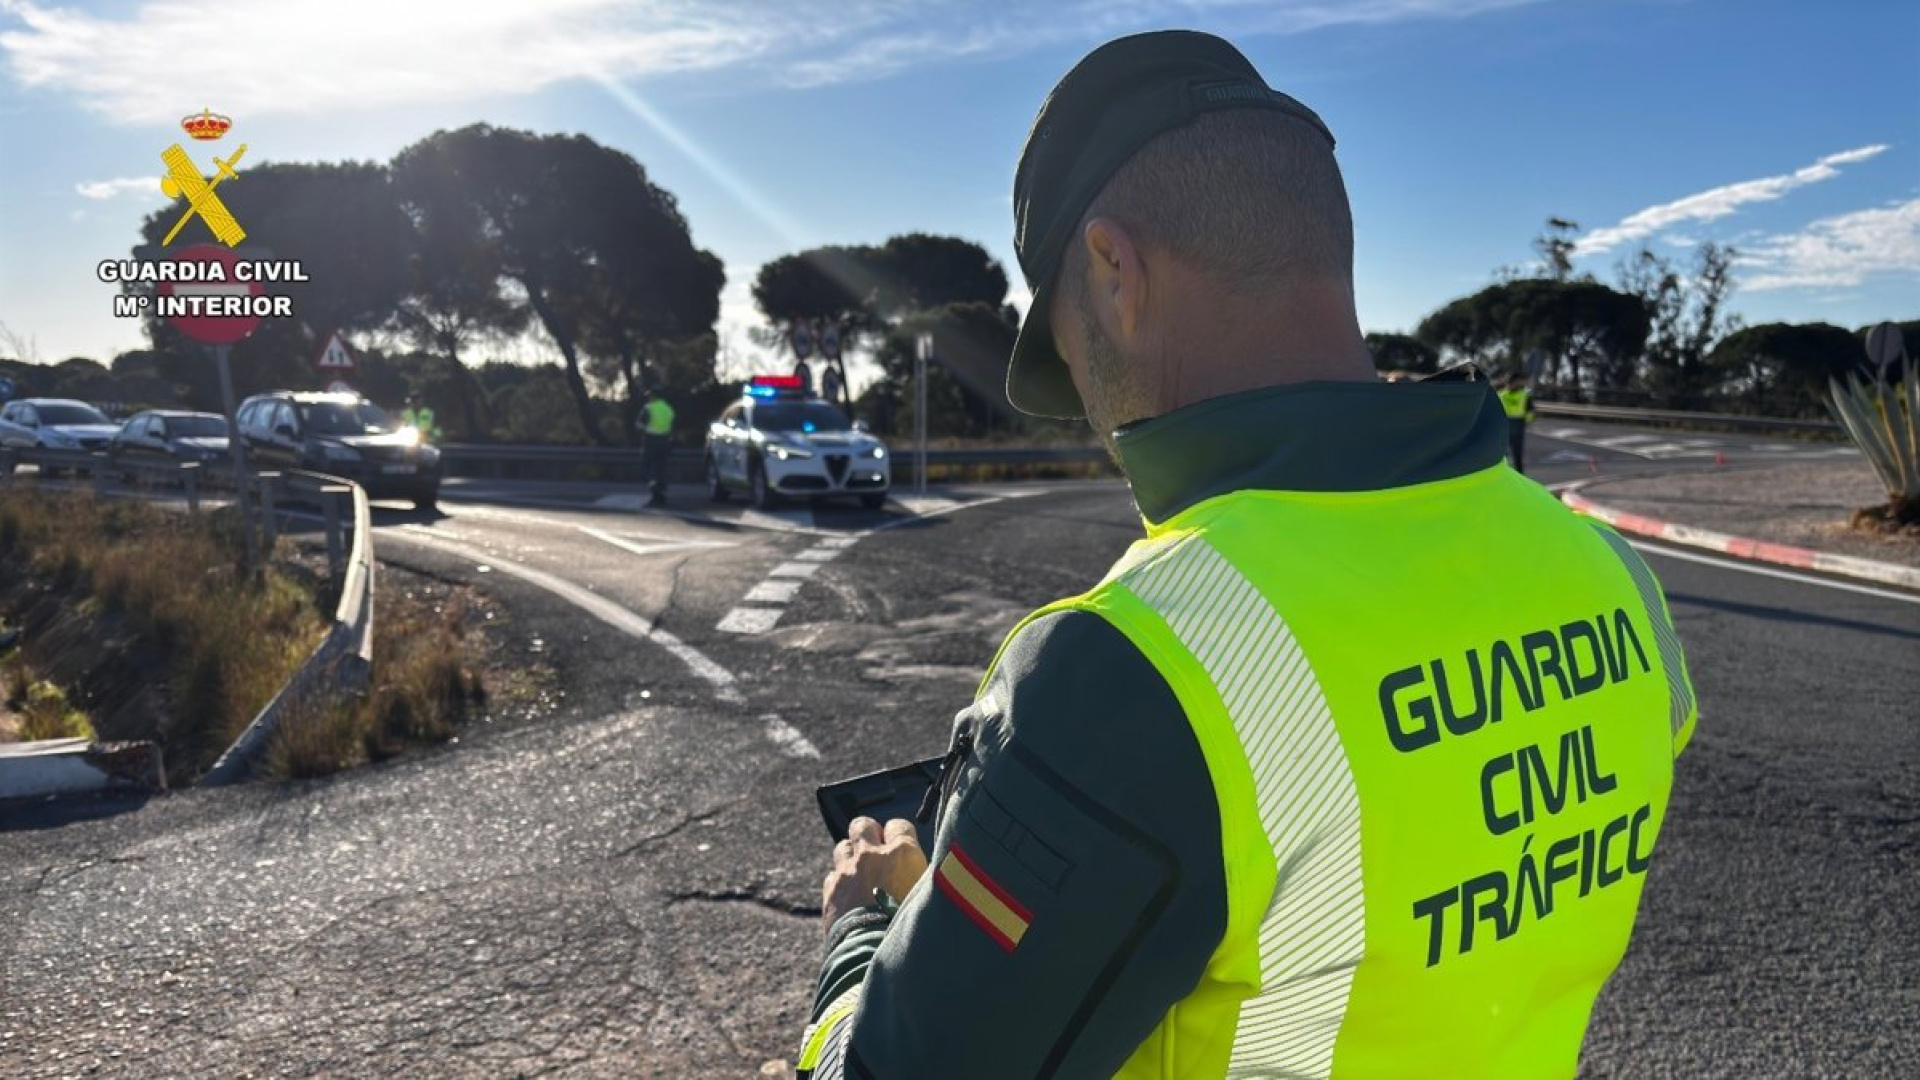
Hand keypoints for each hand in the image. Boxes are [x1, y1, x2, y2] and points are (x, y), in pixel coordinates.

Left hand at [821, 817, 928, 931]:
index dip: (901, 835)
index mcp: (901, 854)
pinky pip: (832, 875)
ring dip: (852, 855)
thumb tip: (934, 874)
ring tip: (862, 872)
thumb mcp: (929, 898)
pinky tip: (850, 894)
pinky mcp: (831, 891)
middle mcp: (870, 856)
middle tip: (876, 848)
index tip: (903, 846)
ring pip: (843, 846)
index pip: (899, 826)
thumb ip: (927, 879)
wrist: (872, 954)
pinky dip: (841, 881)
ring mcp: (847, 872)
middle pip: (862, 824)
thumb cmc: (911, 929)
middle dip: (868, 833)